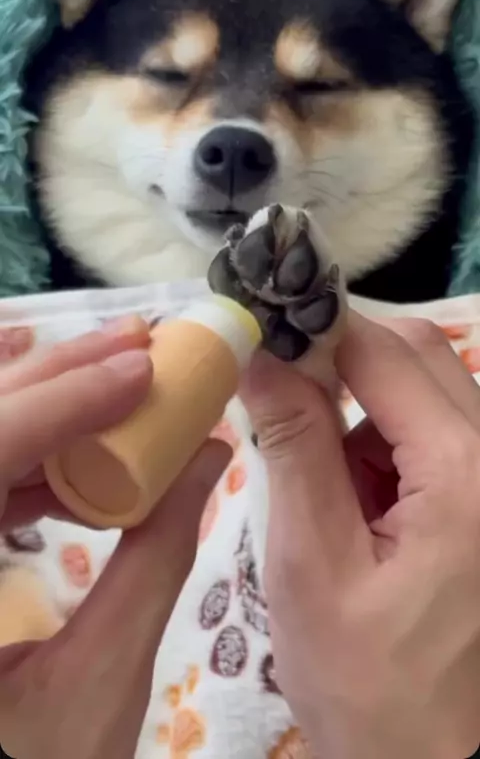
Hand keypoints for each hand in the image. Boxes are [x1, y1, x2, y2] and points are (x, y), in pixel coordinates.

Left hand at [0, 319, 230, 758]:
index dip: (59, 401)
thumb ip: (155, 562)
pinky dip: (23, 444)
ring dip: (43, 402)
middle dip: (53, 378)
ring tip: (121, 374)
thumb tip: (207, 457)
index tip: (142, 368)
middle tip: (134, 344)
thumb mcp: (101, 681)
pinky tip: (71, 426)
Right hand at [241, 314, 479, 758]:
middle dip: (344, 372)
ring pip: (426, 394)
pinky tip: (366, 518)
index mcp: (467, 474)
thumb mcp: (312, 567)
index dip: (317, 329)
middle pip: (418, 358)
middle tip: (285, 418)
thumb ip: (293, 449)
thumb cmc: (367, 688)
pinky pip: (437, 438)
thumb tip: (262, 356)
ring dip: (364, 422)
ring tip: (334, 506)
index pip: (385, 354)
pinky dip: (388, 454)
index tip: (259, 332)